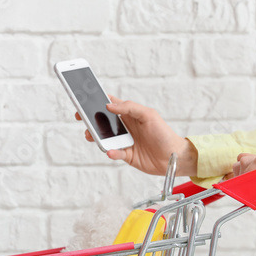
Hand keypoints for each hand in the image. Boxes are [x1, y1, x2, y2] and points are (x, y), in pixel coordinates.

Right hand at [75, 97, 197, 176]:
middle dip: (90, 119)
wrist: (174, 156)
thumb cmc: (164, 133)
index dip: (97, 101)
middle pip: (102, 122)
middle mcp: (124, 127)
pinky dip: (111, 153)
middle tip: (81, 117)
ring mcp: (123, 141)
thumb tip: (110, 105)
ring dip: (96, 137)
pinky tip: (112, 151)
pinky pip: (114, 153)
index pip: (110, 104)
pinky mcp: (125, 155)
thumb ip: (130, 108)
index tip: (85, 98)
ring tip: (92, 136)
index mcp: (129, 114)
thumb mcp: (149, 115)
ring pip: (104, 138)